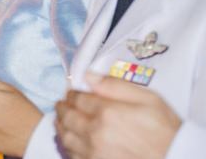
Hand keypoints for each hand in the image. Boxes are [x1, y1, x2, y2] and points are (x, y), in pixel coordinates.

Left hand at [55, 73, 181, 158]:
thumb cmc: (165, 131)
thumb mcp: (148, 99)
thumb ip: (114, 85)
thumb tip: (88, 76)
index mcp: (107, 112)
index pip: (77, 98)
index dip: (72, 93)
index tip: (71, 92)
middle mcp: (96, 133)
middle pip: (67, 117)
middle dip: (62, 108)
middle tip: (60, 104)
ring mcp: (94, 153)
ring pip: (66, 137)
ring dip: (60, 126)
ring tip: (61, 120)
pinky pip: (73, 155)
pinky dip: (68, 145)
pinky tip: (71, 140)